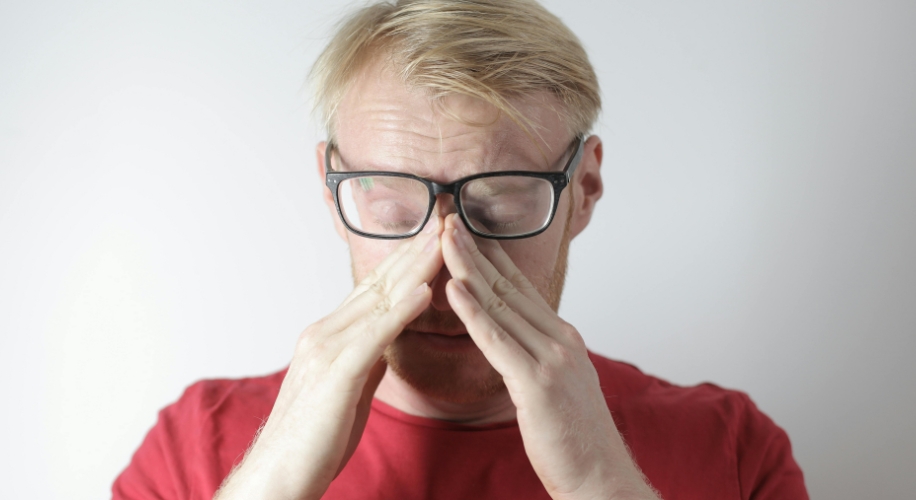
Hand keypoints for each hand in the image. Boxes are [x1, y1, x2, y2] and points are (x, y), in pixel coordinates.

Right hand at [215, 219, 442, 499]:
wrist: (277, 477)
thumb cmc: (313, 440)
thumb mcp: (348, 389)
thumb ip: (367, 358)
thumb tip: (389, 339)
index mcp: (330, 336)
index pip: (376, 287)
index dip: (407, 259)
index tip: (435, 233)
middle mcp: (325, 332)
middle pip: (379, 282)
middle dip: (415, 248)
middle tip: (445, 216)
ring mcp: (327, 349)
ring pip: (379, 299)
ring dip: (415, 267)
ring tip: (444, 238)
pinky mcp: (335, 373)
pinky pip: (374, 335)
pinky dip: (401, 310)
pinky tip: (426, 291)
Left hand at [441, 215, 658, 499]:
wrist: (600, 478)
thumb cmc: (575, 438)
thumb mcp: (558, 384)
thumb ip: (537, 355)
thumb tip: (515, 338)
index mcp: (563, 338)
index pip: (521, 288)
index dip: (491, 257)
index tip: (466, 230)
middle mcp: (560, 340)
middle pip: (509, 286)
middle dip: (475, 250)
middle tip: (448, 218)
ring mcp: (552, 360)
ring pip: (501, 304)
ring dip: (468, 268)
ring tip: (444, 238)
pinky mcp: (537, 385)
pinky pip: (497, 341)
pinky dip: (473, 312)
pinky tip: (453, 288)